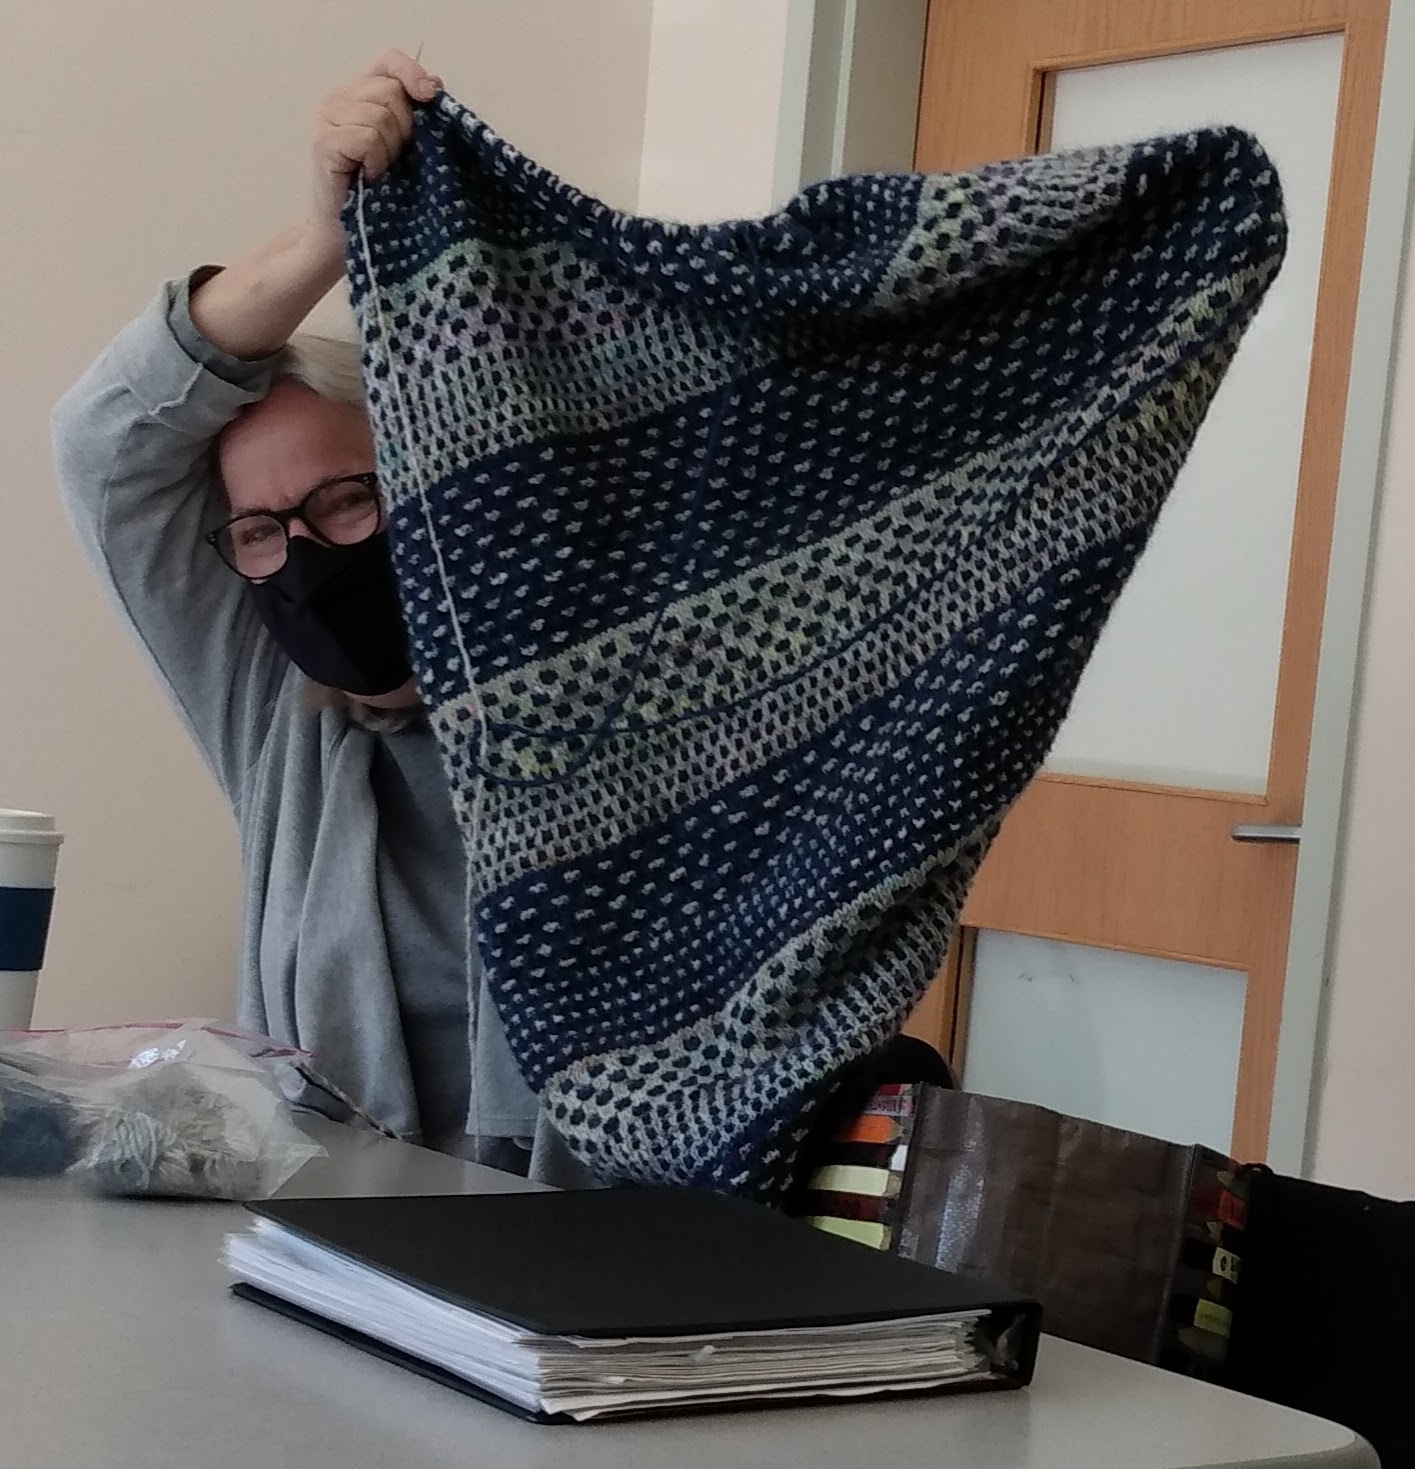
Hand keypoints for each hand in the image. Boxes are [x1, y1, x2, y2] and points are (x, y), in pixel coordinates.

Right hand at [310, 50, 442, 234]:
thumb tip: (435, 84)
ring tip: (379, 172)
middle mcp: (337, 98)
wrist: (347, 237)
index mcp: (359, 94)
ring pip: (381, 115)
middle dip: (405, 129)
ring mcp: (325, 118)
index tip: (430, 96)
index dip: (411, 73)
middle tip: (394, 160)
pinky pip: (368, 137)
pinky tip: (370, 177)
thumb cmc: (380, 196)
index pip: (389, 60)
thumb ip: (415, 114)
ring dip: (391, 150)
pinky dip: (376, 160)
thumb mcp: (403, 148)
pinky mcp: (322, 142)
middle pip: (391, 92)